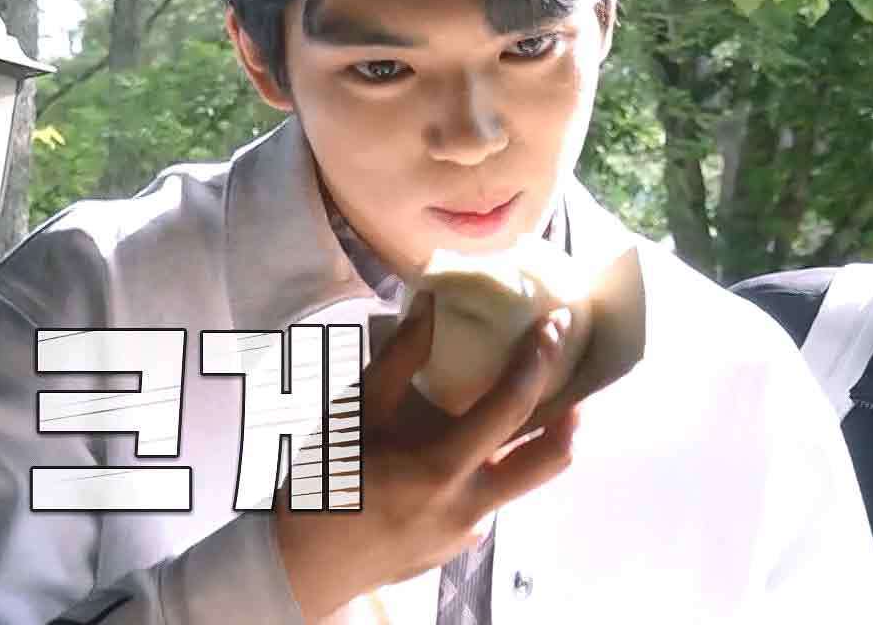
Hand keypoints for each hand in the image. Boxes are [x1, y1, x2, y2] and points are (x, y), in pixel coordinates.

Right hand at [274, 292, 579, 618]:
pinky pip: (489, 498)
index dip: (538, 361)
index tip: (554, 325)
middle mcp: (469, 506)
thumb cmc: (322, 485)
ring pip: (521, 480)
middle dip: (572, 412)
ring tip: (516, 400)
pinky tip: (456, 447)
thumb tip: (429, 304)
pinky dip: (486, 465)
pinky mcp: (461, 545)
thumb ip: (397, 361)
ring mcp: (470, 531)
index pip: (510, 408)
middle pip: (550, 460)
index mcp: (440, 469)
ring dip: (528, 439)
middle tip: (567, 371)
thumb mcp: (352, 416)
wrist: (301, 569)